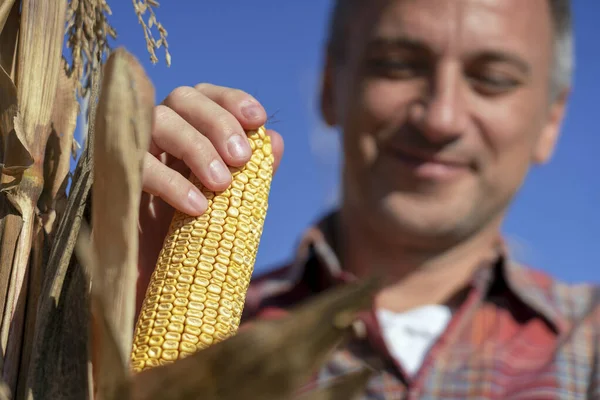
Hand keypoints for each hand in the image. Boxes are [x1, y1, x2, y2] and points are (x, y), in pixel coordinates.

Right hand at [136, 83, 283, 309]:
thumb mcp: (233, 206)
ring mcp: (132, 155)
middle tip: (240, 157)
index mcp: (187, 134)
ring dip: (194, 145)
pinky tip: (197, 207)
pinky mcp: (113, 183)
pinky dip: (169, 182)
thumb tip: (277, 140)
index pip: (204, 96)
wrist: (162, 291)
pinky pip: (134, 167)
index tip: (257, 119)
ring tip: (222, 184)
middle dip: (216, 121)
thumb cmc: (200, 240)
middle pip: (180, 98)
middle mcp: (158, 137)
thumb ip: (254, 174)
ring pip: (156, 121)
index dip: (230, 100)